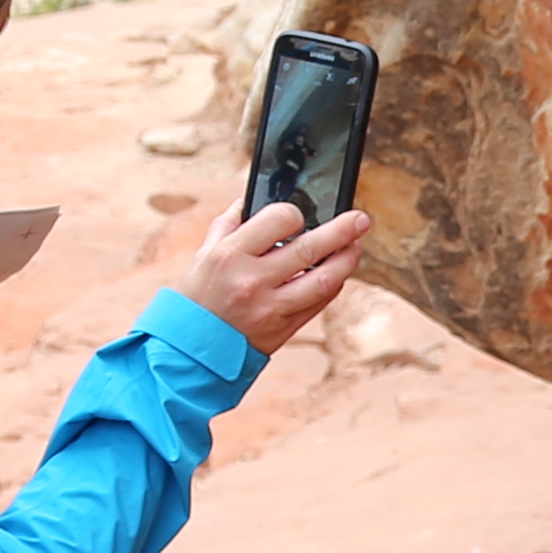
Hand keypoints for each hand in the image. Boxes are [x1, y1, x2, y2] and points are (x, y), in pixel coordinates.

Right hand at [180, 199, 367, 353]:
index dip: (295, 213)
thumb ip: (228, 225)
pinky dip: (333, 286)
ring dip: (347, 260)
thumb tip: (251, 201)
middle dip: (342, 230)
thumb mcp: (202, 256)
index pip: (279, 220)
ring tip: (357, 246)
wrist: (190, 351)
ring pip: (323, 280)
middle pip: (310, 248)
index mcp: (230, 255)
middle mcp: (253, 280)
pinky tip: (339, 274)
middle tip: (361, 219)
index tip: (300, 214)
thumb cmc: (197, 299)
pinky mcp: (283, 329)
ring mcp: (271, 308)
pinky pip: (318, 304)